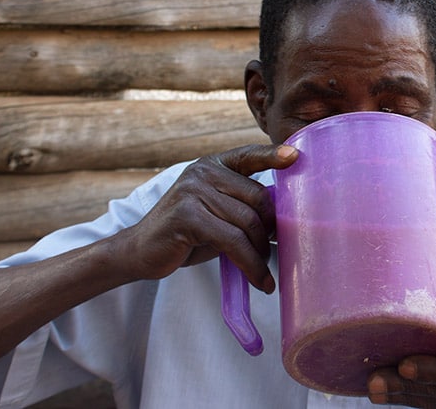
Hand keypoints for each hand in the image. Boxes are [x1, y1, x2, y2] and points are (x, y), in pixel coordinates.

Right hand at [113, 144, 297, 292]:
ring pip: (248, 223)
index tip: (296, 157)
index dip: (273, 155)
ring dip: (261, 253)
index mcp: (213, 166)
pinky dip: (251, 265)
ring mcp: (193, 191)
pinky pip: (233, 241)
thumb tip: (285, 220)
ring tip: (264, 272)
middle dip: (271, 228)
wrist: (139, 251)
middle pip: (257, 198)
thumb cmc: (187, 234)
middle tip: (275, 251)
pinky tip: (259, 281)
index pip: (248, 154)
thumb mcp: (216, 212)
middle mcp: (203, 172)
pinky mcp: (187, 216)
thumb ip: (242, 207)